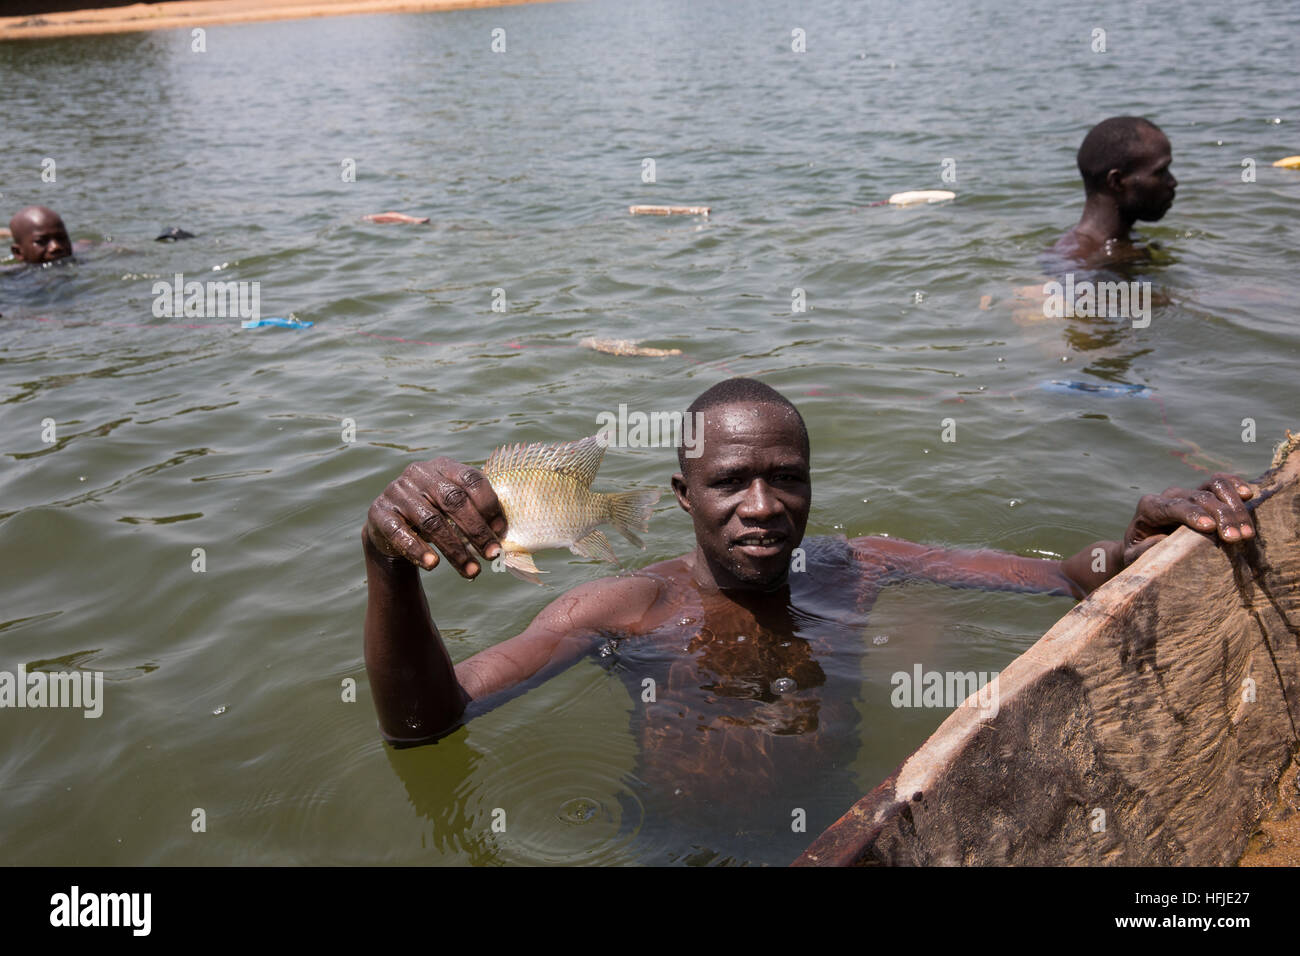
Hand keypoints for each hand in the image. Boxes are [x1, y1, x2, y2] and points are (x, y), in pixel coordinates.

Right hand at [365, 457, 504, 576]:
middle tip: (492, 555)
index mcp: (443, 466)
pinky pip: (401, 533)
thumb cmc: (434, 515)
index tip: (502, 532)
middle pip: (454, 501)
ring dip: (455, 550)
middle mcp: (419, 473)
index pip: (471, 479)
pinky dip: (418, 550)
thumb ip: (477, 512)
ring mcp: (397, 491)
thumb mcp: (453, 506)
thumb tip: (503, 535)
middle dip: (477, 531)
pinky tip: (433, 565)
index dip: (490, 505)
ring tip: (472, 571)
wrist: (390, 526)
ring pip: (432, 522)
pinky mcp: (379, 512)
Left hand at [1122, 472, 1254, 566]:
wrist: (1142, 543)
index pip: (1172, 507)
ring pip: (1213, 486)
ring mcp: (1188, 491)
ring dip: (1233, 506)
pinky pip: (1221, 482)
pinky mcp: (1203, 492)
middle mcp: (1169, 495)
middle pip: (1199, 498)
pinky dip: (1235, 485)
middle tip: (1236, 539)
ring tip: (1246, 532)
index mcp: (1149, 507)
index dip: (1192, 515)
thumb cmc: (1137, 552)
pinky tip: (1248, 494)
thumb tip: (1163, 541)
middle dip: (1220, 517)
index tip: (1210, 527)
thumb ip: (1144, 550)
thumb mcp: (1133, 556)